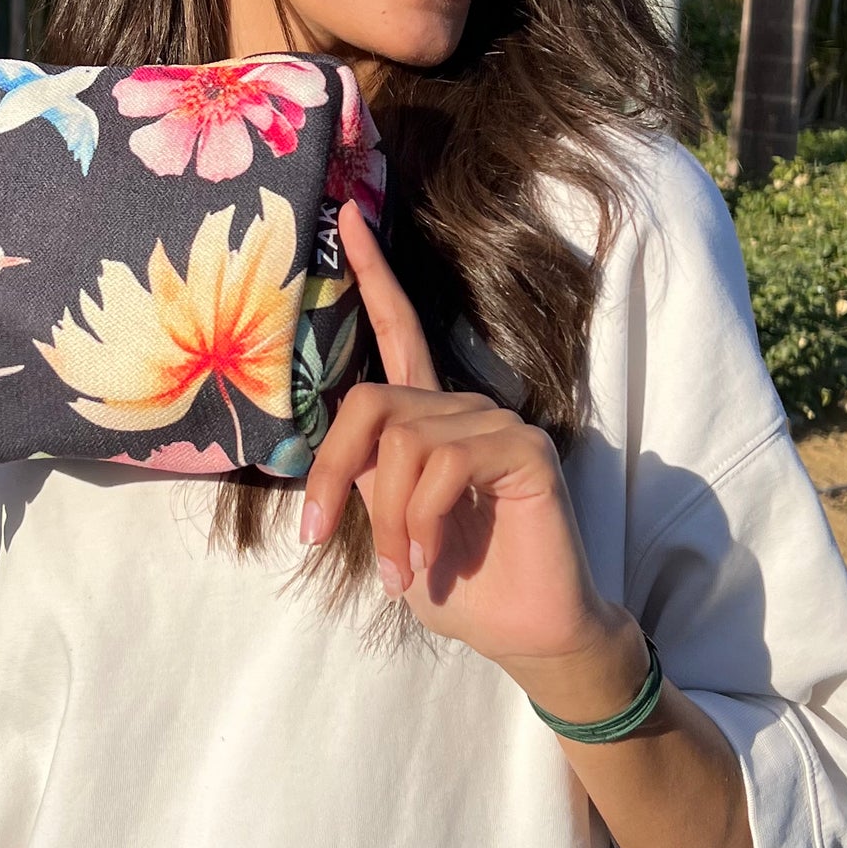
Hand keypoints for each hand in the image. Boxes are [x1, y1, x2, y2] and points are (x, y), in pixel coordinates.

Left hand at [301, 204, 645, 712]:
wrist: (525, 631)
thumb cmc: (458, 583)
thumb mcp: (390, 530)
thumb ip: (366, 481)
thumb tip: (330, 462)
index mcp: (428, 419)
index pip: (398, 331)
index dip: (372, 273)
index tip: (344, 216)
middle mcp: (462, 408)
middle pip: (369, 403)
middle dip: (336, 471)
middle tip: (320, 535)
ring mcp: (497, 423)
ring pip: (402, 444)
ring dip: (386, 520)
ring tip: (401, 572)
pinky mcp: (523, 449)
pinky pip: (443, 464)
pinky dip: (419, 522)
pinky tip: (428, 562)